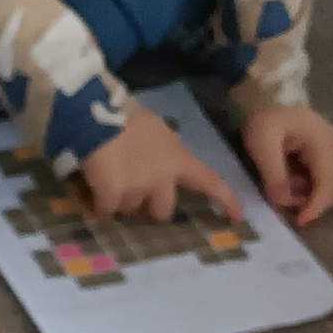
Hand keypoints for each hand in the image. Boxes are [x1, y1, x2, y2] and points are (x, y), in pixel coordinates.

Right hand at [77, 106, 247, 226]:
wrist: (96, 115)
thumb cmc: (125, 116)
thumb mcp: (155, 131)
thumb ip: (162, 153)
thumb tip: (151, 168)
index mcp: (178, 158)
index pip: (209, 182)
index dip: (225, 200)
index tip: (238, 217)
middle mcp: (162, 178)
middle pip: (163, 211)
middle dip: (149, 207)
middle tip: (135, 197)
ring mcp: (138, 189)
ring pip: (130, 210)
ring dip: (122, 202)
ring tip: (107, 180)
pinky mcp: (113, 195)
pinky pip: (107, 211)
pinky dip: (101, 207)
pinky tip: (94, 194)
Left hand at [239, 102, 332, 226]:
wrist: (270, 98)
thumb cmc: (266, 118)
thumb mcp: (262, 143)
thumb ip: (273, 173)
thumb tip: (283, 202)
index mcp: (323, 143)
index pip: (328, 184)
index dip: (316, 207)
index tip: (299, 222)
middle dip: (316, 203)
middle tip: (288, 201)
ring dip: (315, 197)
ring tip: (288, 188)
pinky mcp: (331, 155)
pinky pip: (330, 181)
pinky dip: (314, 189)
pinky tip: (294, 182)